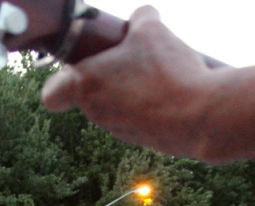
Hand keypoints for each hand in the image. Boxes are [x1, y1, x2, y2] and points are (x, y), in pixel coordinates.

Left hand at [41, 6, 212, 158]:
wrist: (203, 115)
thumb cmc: (167, 73)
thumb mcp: (153, 30)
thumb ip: (140, 19)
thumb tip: (143, 16)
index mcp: (86, 85)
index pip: (51, 94)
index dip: (60, 81)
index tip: (79, 67)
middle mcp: (97, 113)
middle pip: (91, 93)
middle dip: (109, 75)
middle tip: (131, 57)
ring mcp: (121, 130)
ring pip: (118, 105)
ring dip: (132, 90)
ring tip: (159, 73)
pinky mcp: (145, 141)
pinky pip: (141, 117)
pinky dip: (152, 105)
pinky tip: (173, 90)